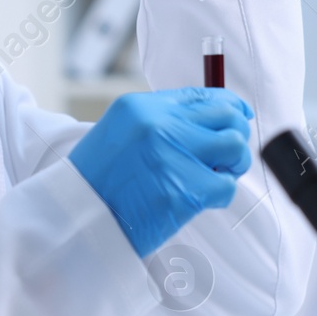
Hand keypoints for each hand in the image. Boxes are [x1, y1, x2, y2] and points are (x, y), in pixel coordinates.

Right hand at [68, 88, 254, 257]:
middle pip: (227, 116)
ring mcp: (171, 156)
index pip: (204, 95)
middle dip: (234, 136)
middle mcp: (157, 124)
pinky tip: (197, 200)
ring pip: (234, 147)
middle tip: (225, 158)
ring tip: (212, 178)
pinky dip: (219, 195)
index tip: (240, 117)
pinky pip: (226, 186)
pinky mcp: (183, 191)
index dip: (230, 106)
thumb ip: (163, 123)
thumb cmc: (100, 183)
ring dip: (232, 165)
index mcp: (141, 106)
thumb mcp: (123, 135)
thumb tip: (217, 119)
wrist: (76, 219)